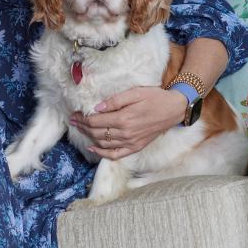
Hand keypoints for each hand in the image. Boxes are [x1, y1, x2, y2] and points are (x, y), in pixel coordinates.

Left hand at [69, 87, 187, 159]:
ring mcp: (131, 142)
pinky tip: (93, 148)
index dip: (82, 119)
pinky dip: (102, 153)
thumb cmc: (154, 98)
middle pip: (96, 133)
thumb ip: (114, 101)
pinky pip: (116, 154)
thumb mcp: (135, 93)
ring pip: (103, 143)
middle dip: (82, 127)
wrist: (173, 109)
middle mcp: (126, 133)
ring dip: (89, 138)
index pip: (95, 121)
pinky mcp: (136, 147)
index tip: (74, 114)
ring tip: (80, 130)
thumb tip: (96, 108)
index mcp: (124, 119)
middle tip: (73, 121)